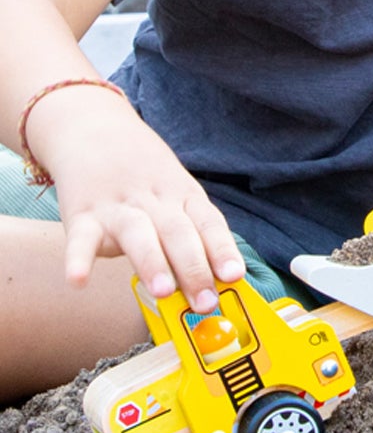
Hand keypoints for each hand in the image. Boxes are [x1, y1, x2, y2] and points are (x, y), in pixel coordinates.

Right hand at [35, 87, 244, 314]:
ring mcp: (117, 207)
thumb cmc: (145, 175)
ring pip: (138, 233)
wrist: (95, 130)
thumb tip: (216, 283)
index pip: (209, 223)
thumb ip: (192, 234)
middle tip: (205, 302)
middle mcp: (155, 201)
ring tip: (163, 291)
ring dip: (153, 262)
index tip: (234, 277)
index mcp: (184, 196)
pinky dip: (78, 259)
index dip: (223, 250)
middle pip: (179, 232)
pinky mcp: (81, 214)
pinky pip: (80, 238)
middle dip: (194, 268)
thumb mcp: (176, 193)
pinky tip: (78, 281)